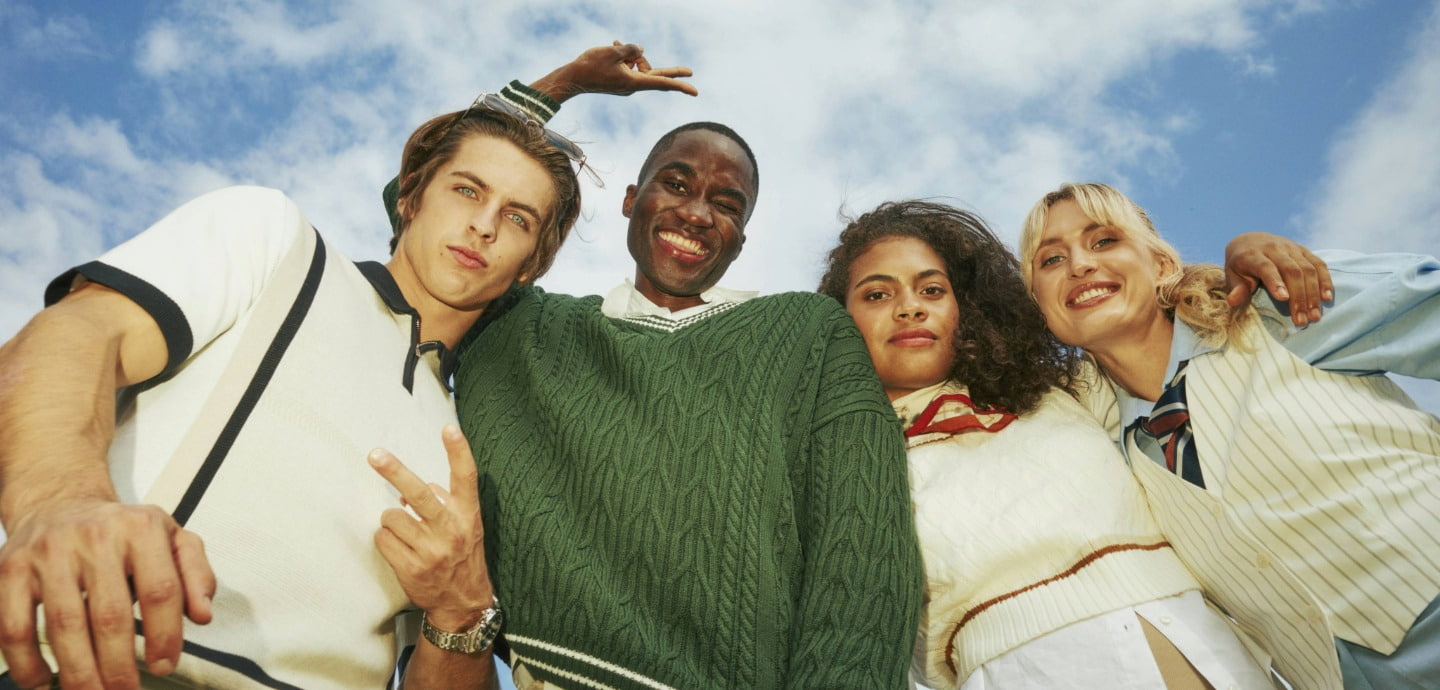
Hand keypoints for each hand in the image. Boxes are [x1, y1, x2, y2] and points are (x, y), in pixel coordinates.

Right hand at [0, 500, 213, 688]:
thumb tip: (203, 615)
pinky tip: (45, 683)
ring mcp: (48, 553)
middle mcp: (94, 536)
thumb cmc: (124, 533)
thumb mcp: (172, 538)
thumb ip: (196, 574)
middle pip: (110, 616)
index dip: (165, 636)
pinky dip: (28, 664)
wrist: (60, 503)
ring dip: (79, 673)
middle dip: (120, 667)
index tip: (164, 666)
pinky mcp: (10, 569)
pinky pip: (14, 628)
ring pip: (64, 626)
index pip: (161, 590)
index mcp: (141, 528)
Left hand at [370, 425, 491, 631]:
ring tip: (405, 532)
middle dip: (394, 471)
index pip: (465, 477)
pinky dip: (385, 539)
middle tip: (375, 455)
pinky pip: (382, 539)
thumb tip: (408, 490)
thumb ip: (444, 501)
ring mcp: (431, 551)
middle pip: (419, 493)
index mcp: (468, 514)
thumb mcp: (465, 525)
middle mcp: (451, 530)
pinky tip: (399, 548)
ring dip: (391, 521)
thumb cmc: (461, 554)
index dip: (458, 452)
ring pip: (391, 517)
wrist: (463, 601)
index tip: (449, 428)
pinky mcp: (412, 568)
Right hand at [531, 41, 697, 102]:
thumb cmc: (591, 65)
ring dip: (631, 54)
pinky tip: (614, 44)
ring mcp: (626, 84)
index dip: (679, 84)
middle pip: (655, 73)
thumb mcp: (614, 51)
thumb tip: (640, 51)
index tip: (694, 91)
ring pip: (639, 65)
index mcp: (634, 82)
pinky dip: (625, 57)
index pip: (662, 82)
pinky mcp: (620, 81)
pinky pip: (629, 66)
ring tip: (614, 44)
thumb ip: (631, 49)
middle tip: (691, 71)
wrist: (573, 77)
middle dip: (665, 67)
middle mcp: (633, 86)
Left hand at [1223, 232, 1332, 326]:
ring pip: (1307, 269)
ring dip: (1313, 294)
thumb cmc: (1240, 264)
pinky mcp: (1304, 250)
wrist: (1250, 240)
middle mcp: (1274, 248)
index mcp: (1252, 254)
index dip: (1275, 282)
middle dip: (1299, 297)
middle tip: (1302, 320)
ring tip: (1314, 316)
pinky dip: (1325, 281)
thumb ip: (1236, 288)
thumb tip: (1233, 301)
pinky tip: (1327, 298)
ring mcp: (1291, 248)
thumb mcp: (1231, 275)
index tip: (1283, 299)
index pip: (1266, 267)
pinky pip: (1319, 264)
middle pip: (1291, 271)